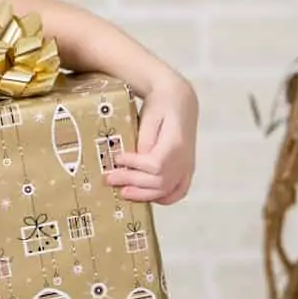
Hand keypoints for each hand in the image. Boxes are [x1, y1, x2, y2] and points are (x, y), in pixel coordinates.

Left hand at [105, 75, 197, 205]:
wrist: (180, 100)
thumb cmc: (162, 105)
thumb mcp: (150, 114)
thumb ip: (145, 138)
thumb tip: (136, 158)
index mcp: (176, 143)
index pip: (156, 164)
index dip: (135, 165)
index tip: (117, 158)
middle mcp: (185, 159)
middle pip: (159, 181)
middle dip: (132, 182)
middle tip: (109, 179)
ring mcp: (187, 166)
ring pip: (167, 190)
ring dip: (143, 194)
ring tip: (123, 191)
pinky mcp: (186, 170)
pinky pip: (178, 191)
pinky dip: (162, 197)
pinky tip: (146, 196)